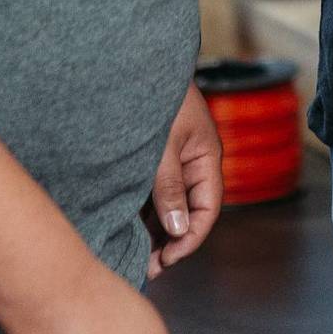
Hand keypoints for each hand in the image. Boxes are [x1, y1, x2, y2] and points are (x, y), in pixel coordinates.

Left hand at [144, 88, 221, 277]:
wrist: (137, 65)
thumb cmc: (155, 99)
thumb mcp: (162, 148)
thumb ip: (170, 188)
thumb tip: (178, 230)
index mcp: (205, 159)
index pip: (206, 210)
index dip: (190, 239)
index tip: (167, 260)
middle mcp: (192, 165)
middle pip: (187, 213)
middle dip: (170, 242)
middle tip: (146, 268)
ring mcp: (172, 163)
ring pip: (168, 206)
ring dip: (154, 231)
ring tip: (134, 256)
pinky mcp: (151, 161)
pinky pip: (151, 194)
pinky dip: (142, 214)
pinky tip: (125, 230)